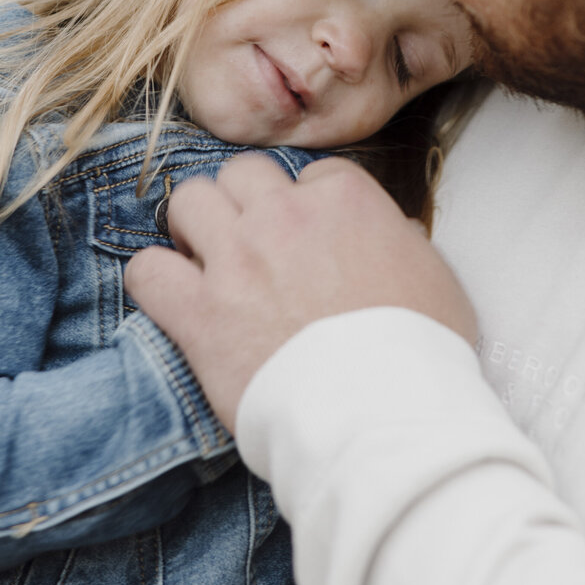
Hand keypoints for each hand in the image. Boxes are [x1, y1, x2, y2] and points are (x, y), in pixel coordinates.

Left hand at [124, 155, 476, 430]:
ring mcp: (236, 260)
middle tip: (250, 241)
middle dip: (243, 202)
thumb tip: (391, 234)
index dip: (309, 207)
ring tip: (206, 259)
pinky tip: (173, 297)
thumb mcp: (436, 278)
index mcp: (344, 200)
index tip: (310, 239)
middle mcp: (284, 216)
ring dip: (194, 227)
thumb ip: (401, 242)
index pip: (312, 174)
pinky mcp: (198, 312)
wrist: (381, 412)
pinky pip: (147, 270)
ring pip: (188, 201)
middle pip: (242, 173)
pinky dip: (155, 280)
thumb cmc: (419, 352)